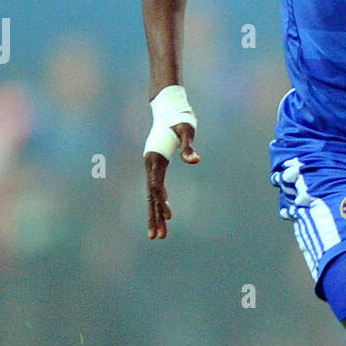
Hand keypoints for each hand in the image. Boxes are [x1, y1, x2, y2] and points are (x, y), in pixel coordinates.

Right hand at [145, 123, 197, 239]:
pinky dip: (160, 202)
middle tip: (157, 237)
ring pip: (152, 196)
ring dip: (156, 214)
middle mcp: (150, 164)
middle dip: (155, 218)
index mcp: (156, 159)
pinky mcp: (157, 165)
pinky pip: (157, 189)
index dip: (161, 204)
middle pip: (151, 197)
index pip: (156, 187)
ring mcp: (152, 166)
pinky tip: (165, 213)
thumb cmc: (179, 119)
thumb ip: (189, 147)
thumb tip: (195, 160)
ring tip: (158, 234)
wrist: (169, 108)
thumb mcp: (186, 131)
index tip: (168, 218)